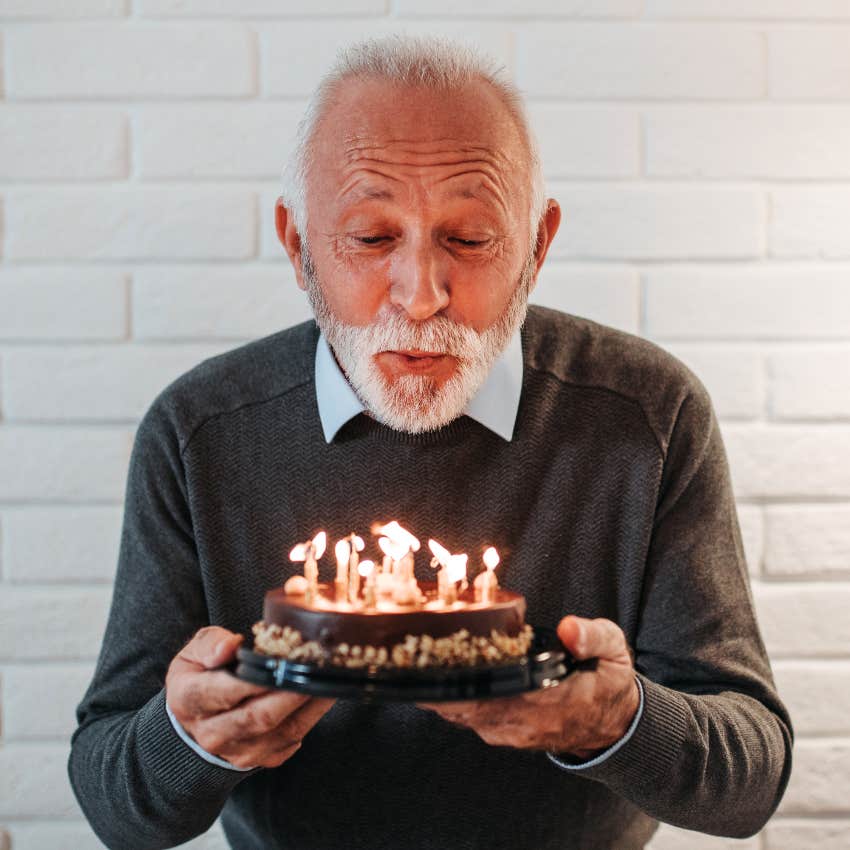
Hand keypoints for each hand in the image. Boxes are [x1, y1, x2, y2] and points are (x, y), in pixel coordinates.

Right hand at [165, 626, 334, 769]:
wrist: (197, 721)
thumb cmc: (201, 676)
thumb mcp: (193, 652)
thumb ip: (210, 644)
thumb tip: (230, 645)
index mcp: (189, 701)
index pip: (222, 692)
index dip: (254, 679)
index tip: (281, 661)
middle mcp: (212, 733)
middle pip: (258, 716)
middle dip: (291, 692)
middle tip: (317, 669)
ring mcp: (238, 751)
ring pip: (282, 730)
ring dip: (310, 704)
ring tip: (330, 679)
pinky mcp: (261, 759)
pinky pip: (292, 739)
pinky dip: (312, 716)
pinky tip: (325, 694)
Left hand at [418, 615, 639, 759]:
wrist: (613, 725)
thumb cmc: (606, 680)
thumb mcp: (613, 649)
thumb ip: (593, 637)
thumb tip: (569, 630)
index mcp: (552, 703)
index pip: (495, 696)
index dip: (459, 682)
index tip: (431, 660)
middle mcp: (525, 723)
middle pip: (465, 706)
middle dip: (434, 680)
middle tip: (406, 651)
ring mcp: (511, 732)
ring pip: (460, 713)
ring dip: (437, 688)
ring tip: (411, 656)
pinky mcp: (502, 733)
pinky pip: (466, 717)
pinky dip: (447, 697)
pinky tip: (433, 672)